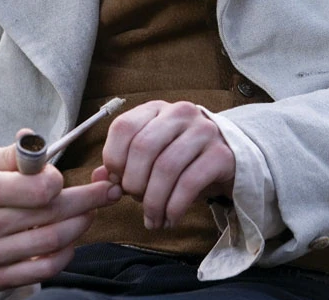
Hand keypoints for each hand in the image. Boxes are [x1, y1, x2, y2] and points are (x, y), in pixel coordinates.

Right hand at [0, 135, 121, 290]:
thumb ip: (14, 153)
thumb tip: (36, 141)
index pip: (38, 189)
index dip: (58, 180)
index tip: (62, 176)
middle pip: (52, 215)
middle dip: (89, 200)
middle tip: (109, 190)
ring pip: (53, 242)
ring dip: (81, 225)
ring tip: (92, 211)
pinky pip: (44, 269)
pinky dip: (66, 254)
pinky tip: (72, 238)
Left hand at [98, 100, 234, 230]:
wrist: (230, 157)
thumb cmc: (182, 158)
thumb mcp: (152, 154)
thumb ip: (123, 164)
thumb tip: (98, 178)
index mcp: (156, 109)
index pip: (124, 126)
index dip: (114, 159)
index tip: (117, 182)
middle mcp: (180, 113)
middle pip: (144, 147)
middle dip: (134, 183)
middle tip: (136, 201)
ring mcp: (203, 131)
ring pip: (166, 167)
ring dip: (154, 202)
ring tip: (152, 219)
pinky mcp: (222, 154)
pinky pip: (190, 183)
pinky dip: (174, 207)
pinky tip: (170, 219)